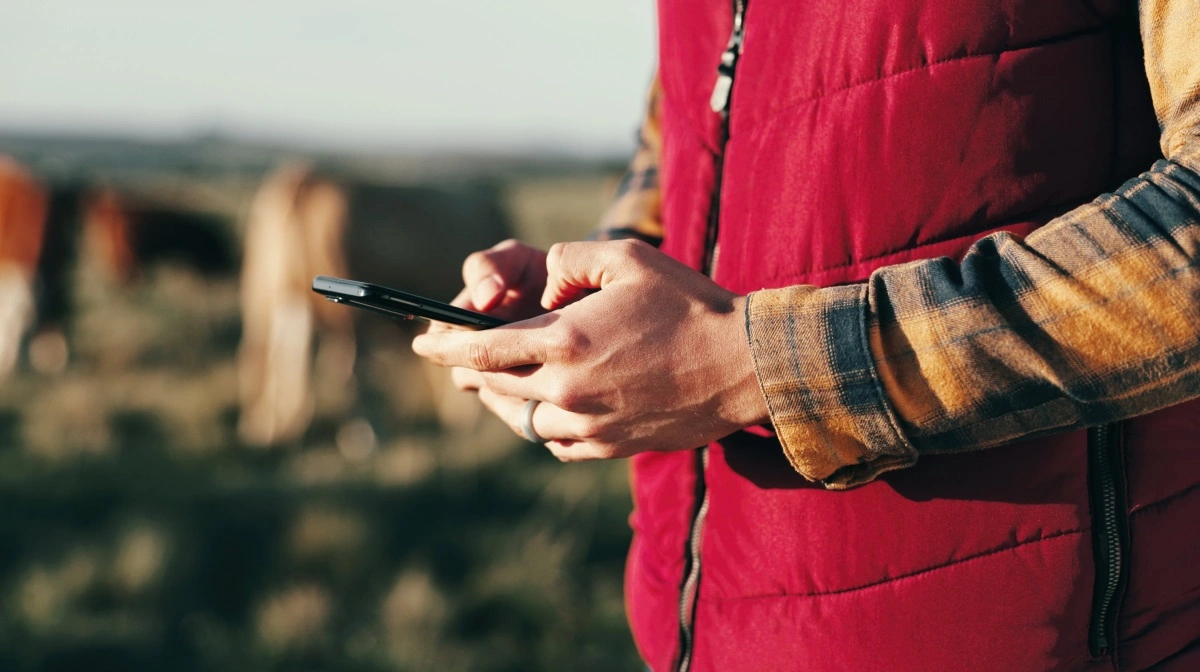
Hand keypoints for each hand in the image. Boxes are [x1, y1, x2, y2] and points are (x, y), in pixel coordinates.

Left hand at [412, 239, 769, 460]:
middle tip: (457, 363)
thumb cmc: (688, 304)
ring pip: (523, 420)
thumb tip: (543, 283)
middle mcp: (568, 390)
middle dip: (470, 373)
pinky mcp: (610, 447)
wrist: (744, 366)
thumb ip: (570, 260)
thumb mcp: (627, 258)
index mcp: (564, 341)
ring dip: (504, 401)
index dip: (444, 348)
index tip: (421, 344)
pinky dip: (542, 426)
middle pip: (496, 387)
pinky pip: (556, 442)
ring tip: (497, 385)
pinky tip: (546, 410)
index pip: (481, 350)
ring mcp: (589, 425)